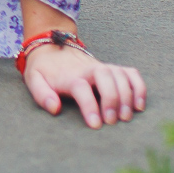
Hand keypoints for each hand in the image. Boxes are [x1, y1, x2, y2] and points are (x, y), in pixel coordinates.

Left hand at [21, 43, 145, 128]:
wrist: (52, 47)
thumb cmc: (44, 69)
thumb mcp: (34, 80)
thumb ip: (42, 95)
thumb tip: (54, 108)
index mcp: (70, 75)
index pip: (82, 88)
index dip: (90, 106)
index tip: (96, 125)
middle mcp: (90, 69)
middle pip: (106, 77)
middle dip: (112, 99)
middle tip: (113, 122)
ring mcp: (103, 67)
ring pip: (121, 75)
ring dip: (127, 96)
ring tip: (126, 117)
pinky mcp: (113, 69)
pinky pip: (131, 74)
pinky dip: (139, 87)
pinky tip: (139, 106)